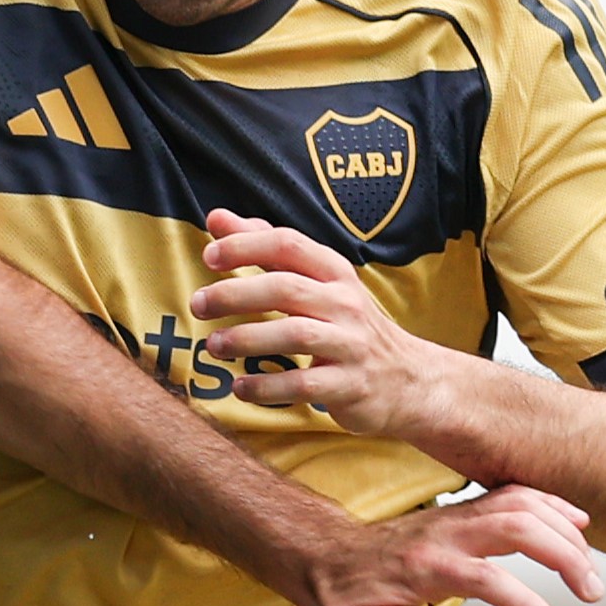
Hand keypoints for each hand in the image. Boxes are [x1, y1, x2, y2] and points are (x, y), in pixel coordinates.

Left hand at [192, 214, 459, 444]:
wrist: (407, 380)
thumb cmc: (346, 325)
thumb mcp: (316, 282)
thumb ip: (265, 250)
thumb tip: (215, 217)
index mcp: (334, 273)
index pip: (288, 245)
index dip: (246, 246)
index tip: (209, 257)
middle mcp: (345, 303)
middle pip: (286, 288)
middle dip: (235, 294)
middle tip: (198, 305)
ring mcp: (351, 344)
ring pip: (295, 335)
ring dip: (246, 339)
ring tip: (212, 346)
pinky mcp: (350, 385)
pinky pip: (304, 385)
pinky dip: (267, 387)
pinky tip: (240, 387)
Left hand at [294, 486, 604, 605]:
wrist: (327, 555)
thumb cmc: (342, 597)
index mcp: (424, 565)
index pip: (485, 577)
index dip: (524, 601)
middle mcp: (446, 533)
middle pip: (515, 527)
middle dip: (563, 555)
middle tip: (592, 592)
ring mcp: (457, 517)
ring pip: (521, 505)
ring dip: (563, 531)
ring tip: (591, 568)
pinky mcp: (465, 511)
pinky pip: (515, 494)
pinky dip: (550, 505)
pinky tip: (577, 524)